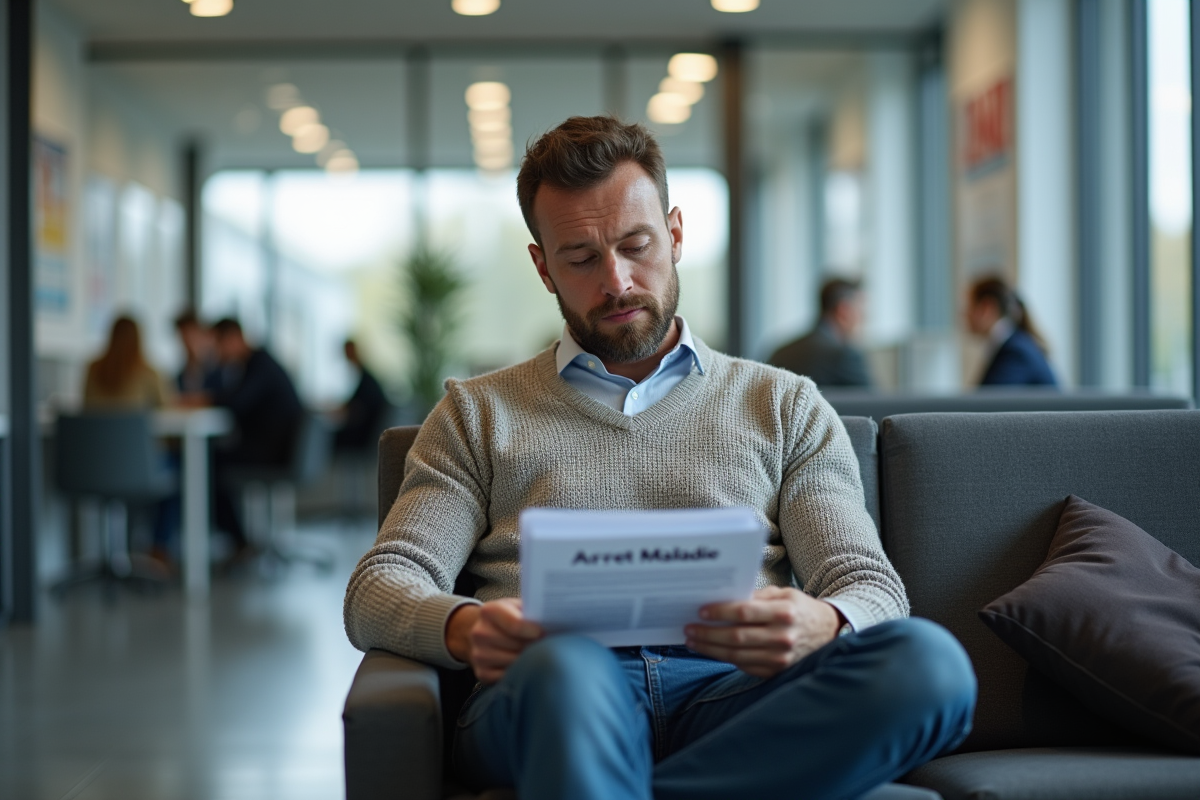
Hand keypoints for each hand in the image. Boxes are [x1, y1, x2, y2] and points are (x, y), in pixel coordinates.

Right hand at [445, 598, 543, 683]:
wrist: (485, 632)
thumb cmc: (510, 617)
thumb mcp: (519, 607)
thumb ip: (533, 611)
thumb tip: (555, 623)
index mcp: (490, 611)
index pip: (516, 625)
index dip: (536, 632)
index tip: (546, 634)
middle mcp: (480, 633)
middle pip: (518, 645)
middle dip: (535, 646)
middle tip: (546, 645)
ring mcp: (479, 654)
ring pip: (514, 662)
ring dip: (529, 660)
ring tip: (536, 654)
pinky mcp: (482, 673)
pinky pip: (508, 677)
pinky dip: (519, 673)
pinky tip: (524, 665)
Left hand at [685, 587, 842, 677]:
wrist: (829, 633)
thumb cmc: (801, 609)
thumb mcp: (783, 594)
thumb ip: (756, 597)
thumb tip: (723, 599)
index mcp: (784, 612)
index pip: (744, 612)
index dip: (719, 612)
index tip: (700, 611)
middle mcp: (783, 637)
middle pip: (736, 637)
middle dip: (708, 634)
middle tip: (689, 629)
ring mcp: (780, 658)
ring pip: (737, 655)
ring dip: (711, 649)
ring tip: (693, 642)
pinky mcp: (777, 672)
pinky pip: (745, 667)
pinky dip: (725, 659)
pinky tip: (712, 651)